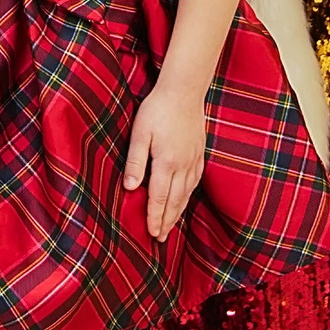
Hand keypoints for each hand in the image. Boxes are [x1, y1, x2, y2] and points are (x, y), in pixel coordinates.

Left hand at [123, 78, 207, 240]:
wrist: (184, 91)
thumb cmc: (157, 109)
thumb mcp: (140, 133)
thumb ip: (135, 161)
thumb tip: (130, 188)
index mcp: (166, 163)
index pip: (159, 198)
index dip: (155, 218)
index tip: (152, 234)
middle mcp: (182, 166)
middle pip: (174, 201)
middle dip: (167, 221)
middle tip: (161, 238)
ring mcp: (193, 160)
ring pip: (186, 193)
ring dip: (178, 212)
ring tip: (171, 225)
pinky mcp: (199, 153)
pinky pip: (195, 181)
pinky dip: (189, 195)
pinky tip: (185, 199)